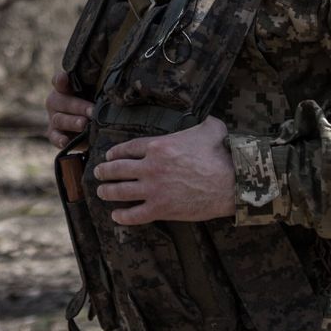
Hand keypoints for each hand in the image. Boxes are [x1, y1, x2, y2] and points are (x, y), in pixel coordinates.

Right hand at [45, 70, 93, 148]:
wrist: (91, 125)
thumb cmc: (94, 102)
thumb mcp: (96, 93)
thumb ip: (97, 88)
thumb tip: (111, 88)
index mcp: (64, 87)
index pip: (59, 80)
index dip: (61, 79)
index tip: (64, 78)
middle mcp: (56, 101)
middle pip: (63, 102)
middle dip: (79, 107)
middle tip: (92, 112)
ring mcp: (54, 117)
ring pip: (59, 119)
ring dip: (72, 122)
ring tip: (83, 124)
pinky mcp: (54, 134)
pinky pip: (54, 137)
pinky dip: (59, 140)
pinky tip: (66, 142)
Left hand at [92, 116, 235, 224]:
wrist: (232, 182)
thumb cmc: (222, 153)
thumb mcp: (209, 127)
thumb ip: (199, 120)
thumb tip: (203, 115)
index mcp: (159, 145)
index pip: (128, 148)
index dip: (115, 152)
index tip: (108, 156)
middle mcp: (151, 166)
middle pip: (118, 168)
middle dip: (104, 171)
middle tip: (98, 173)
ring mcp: (154, 189)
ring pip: (121, 191)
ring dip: (107, 191)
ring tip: (101, 192)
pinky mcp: (161, 209)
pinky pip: (135, 214)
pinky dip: (123, 216)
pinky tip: (116, 216)